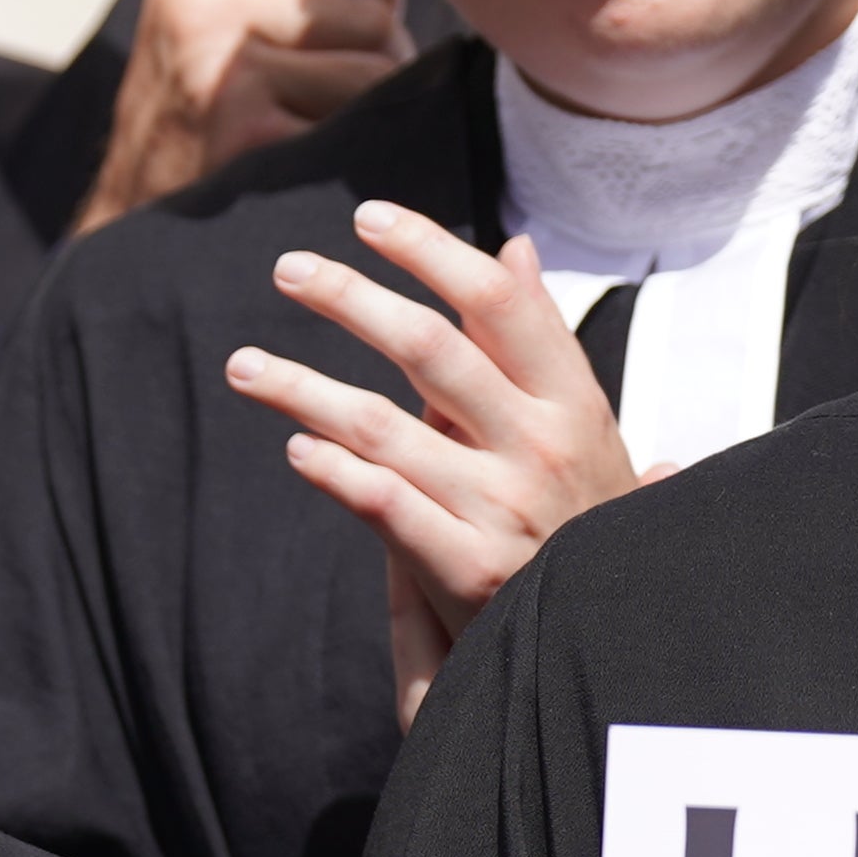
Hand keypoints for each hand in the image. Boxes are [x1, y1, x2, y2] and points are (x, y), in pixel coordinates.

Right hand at [74, 0, 419, 234]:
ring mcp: (220, 65)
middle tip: (328, 91)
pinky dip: (349, 143)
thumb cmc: (178, 109)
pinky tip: (303, 158)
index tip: (346, 27)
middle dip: (371, 54)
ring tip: (316, 124)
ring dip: (366, 104)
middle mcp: (201, 3)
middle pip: (365, 5)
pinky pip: (356, 115)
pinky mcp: (243, 126)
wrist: (132, 227)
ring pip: (370, 63)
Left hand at [234, 203, 632, 726]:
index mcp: (574, 403)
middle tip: (289, 269)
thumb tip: (515, 249)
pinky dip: (337, 473)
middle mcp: (542, 447)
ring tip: (245, 366)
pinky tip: (297, 450)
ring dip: (303, 389)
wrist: (613, 637)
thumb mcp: (582, 426)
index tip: (369, 218)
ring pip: (384, 427)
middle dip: (350, 299)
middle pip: (430, 347)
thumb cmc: (583, 520)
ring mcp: (504, 510)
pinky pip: (387, 508)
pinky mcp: (469, 572)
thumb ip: (538, 342)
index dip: (432, 250)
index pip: (499, 304)